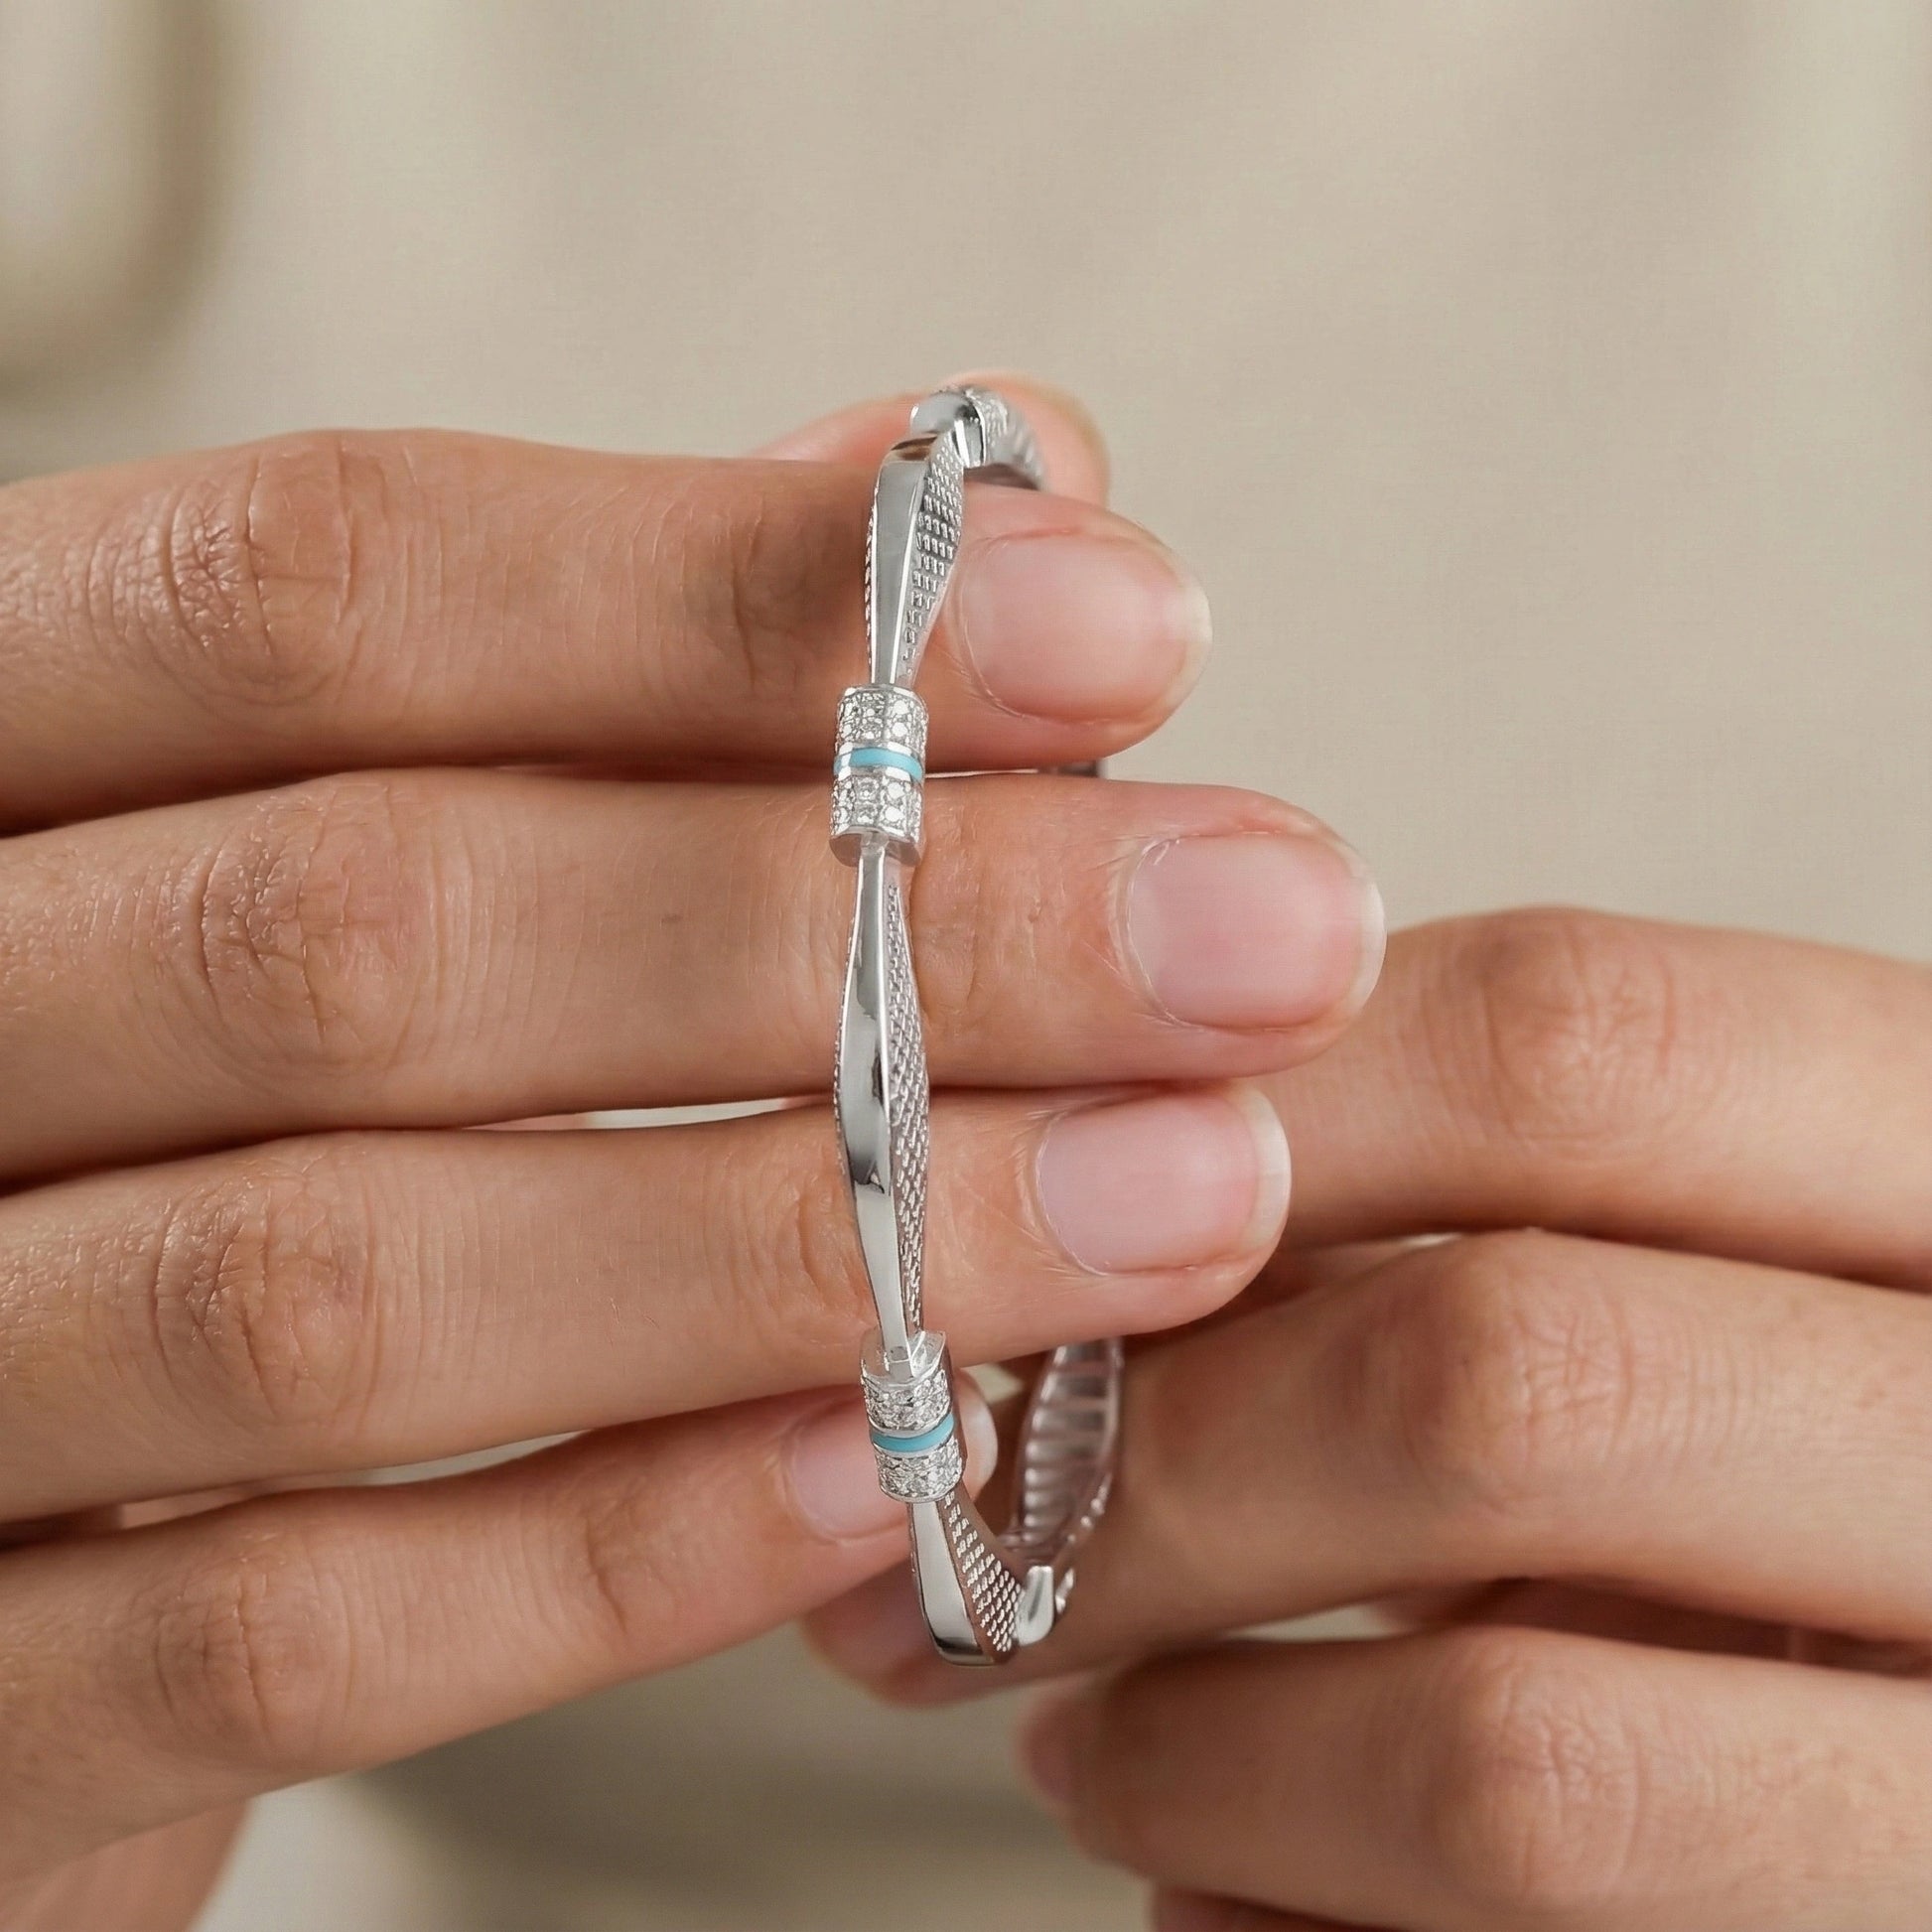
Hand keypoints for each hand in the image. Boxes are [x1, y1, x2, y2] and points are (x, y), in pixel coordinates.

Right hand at [0, 385, 1383, 1927]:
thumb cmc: (200, 1093)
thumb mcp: (342, 822)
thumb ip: (630, 654)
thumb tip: (993, 476)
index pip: (324, 588)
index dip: (732, 592)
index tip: (1129, 622)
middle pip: (367, 930)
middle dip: (875, 928)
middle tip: (1264, 932)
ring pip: (330, 1286)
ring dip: (812, 1241)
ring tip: (1190, 1198)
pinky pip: (276, 1632)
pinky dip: (619, 1547)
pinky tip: (904, 1461)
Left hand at [811, 910, 1931, 1930]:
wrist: (1911, 1714)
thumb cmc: (1781, 1448)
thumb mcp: (1707, 1253)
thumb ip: (1478, 1190)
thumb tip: (1103, 1164)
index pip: (1577, 1041)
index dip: (1244, 1111)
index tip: (1030, 1191)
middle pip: (1500, 1376)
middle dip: (1156, 1452)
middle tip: (960, 1499)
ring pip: (1507, 1751)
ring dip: (1193, 1737)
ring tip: (1071, 1715)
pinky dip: (1280, 1917)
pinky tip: (1208, 1869)